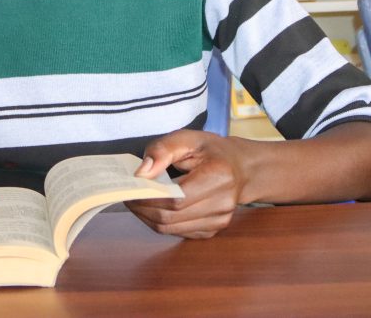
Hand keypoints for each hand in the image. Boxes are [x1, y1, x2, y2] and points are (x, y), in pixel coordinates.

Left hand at [126, 130, 247, 238]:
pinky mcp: (213, 230)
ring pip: (171, 229)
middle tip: (127, 195)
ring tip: (137, 201)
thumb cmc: (213, 151)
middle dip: (143, 208)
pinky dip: (160, 222)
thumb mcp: (188, 138)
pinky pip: (178, 232)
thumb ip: (163, 150)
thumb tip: (141, 173)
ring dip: (148, 217)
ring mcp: (219, 220)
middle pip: (171, 217)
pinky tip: (153, 208)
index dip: (149, 197)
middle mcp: (223, 203)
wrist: (242, 169)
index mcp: (219, 176)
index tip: (130, 189)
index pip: (176, 198)